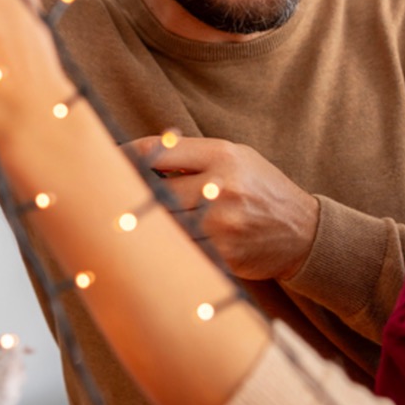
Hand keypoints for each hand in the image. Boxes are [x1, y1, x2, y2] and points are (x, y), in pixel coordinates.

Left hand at [123, 136, 317, 281]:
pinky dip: (164, 247)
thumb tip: (140, 155)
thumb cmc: (262, 189)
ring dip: (141, 225)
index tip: (104, 162)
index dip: (122, 156)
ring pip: (162, 223)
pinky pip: (180, 249)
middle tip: (100, 199)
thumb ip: (192, 155)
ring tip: (119, 224)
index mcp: (221, 155)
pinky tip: (151, 246)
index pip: (155, 151)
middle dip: (126, 194)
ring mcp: (222, 222)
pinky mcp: (224, 253)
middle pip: (152, 189)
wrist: (304, 231)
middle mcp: (221, 185)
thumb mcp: (236, 158)